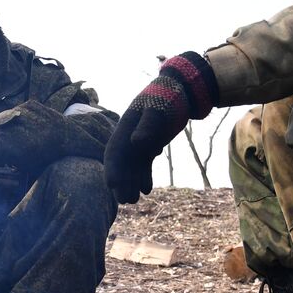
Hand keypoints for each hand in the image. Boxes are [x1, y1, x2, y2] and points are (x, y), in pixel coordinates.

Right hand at [103, 51, 217, 203]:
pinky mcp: (150, 146)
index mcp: (125, 128)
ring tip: (134, 200)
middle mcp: (129, 138)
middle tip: (126, 201)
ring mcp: (139, 143)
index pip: (114, 152)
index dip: (112, 169)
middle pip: (121, 164)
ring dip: (131, 184)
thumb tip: (136, 143)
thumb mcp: (157, 109)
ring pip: (131, 168)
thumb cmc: (167, 96)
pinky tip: (147, 190)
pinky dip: (144, 177)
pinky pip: (144, 165)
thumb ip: (147, 126)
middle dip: (121, 183)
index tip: (112, 185)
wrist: (181, 91)